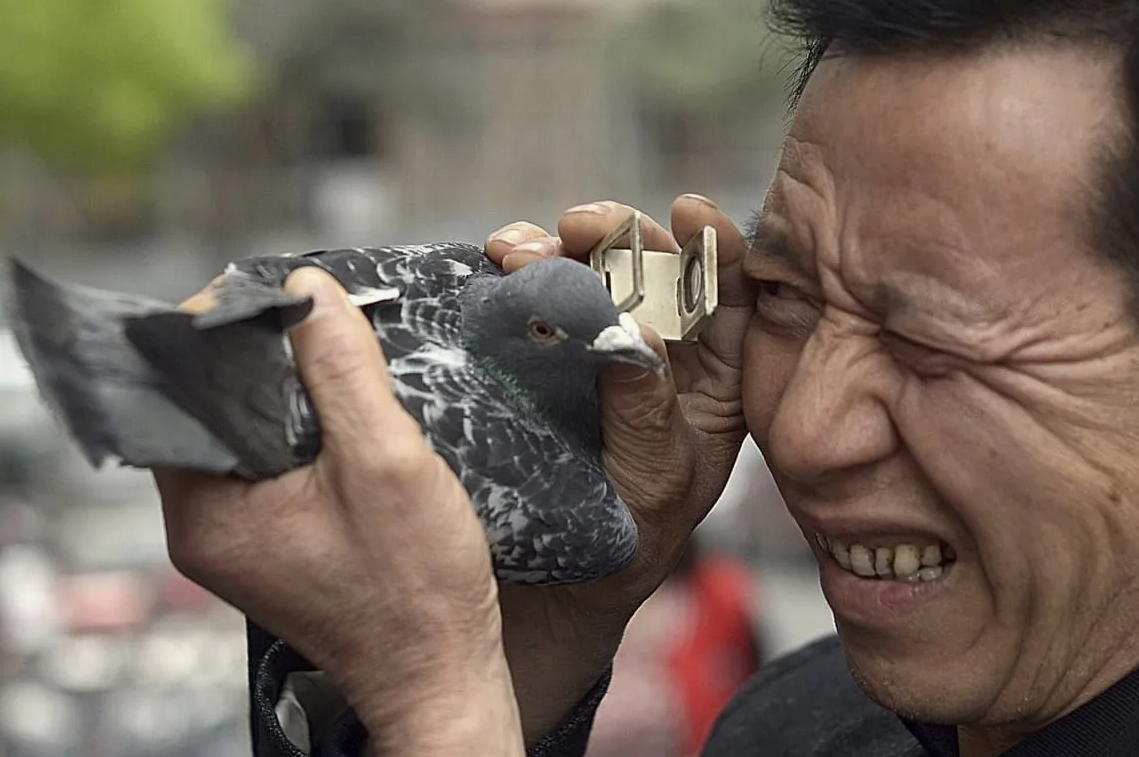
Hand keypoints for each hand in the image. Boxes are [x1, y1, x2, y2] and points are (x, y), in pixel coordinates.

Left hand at [155, 268, 523, 755]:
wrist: (439, 669)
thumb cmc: (413, 589)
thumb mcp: (385, 462)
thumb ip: (342, 371)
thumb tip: (310, 289)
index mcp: (204, 509)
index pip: (182, 389)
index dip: (223, 329)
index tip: (278, 295)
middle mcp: (204, 524)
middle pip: (211, 407)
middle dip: (262, 356)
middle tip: (318, 319)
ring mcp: (238, 535)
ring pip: (245, 432)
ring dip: (287, 391)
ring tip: (337, 356)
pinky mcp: (273, 540)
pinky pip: (271, 462)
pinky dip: (302, 428)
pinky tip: (345, 410)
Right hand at [483, 194, 754, 742]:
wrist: (553, 581)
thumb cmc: (626, 538)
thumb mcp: (652, 482)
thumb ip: (648, 411)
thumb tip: (633, 330)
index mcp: (715, 378)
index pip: (730, 294)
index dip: (716, 246)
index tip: (689, 211)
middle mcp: (662, 349)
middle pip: (654, 267)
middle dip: (623, 238)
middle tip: (585, 225)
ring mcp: (598, 342)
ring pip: (591, 271)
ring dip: (560, 247)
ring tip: (523, 247)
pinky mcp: (543, 347)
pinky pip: (537, 295)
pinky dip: (519, 269)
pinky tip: (497, 257)